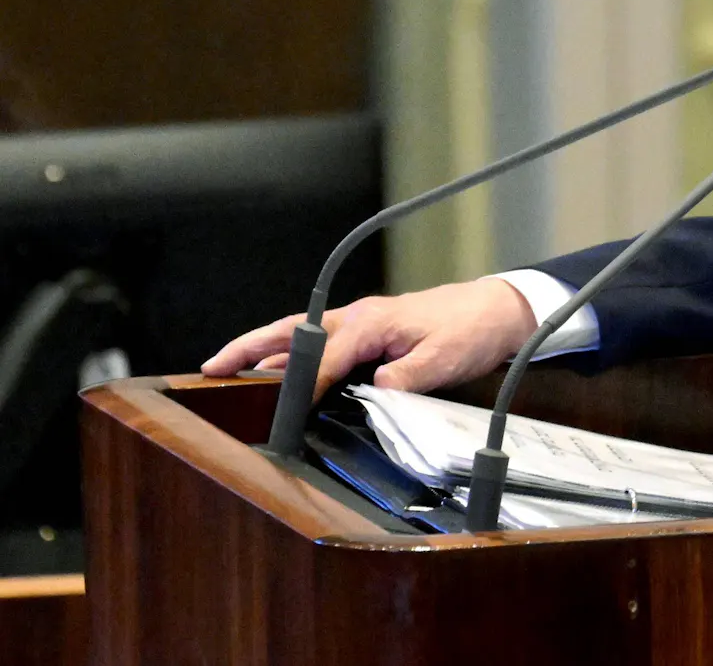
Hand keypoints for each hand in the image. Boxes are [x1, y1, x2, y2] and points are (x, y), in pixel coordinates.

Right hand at [200, 278, 538, 398]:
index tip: (284, 407)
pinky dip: (290, 353)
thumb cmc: (471, 329)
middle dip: (250, 348)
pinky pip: (320, 343)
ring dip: (263, 350)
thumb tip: (376, 387)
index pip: (327, 355)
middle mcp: (360, 318)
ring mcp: (362, 324)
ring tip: (225, 368)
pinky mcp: (369, 333)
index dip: (304, 382)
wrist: (497, 310)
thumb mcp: (445, 358)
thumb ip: (408, 375)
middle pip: (293, 331)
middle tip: (210, 366)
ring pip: (301, 334)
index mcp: (373, 321)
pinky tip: (276, 370)